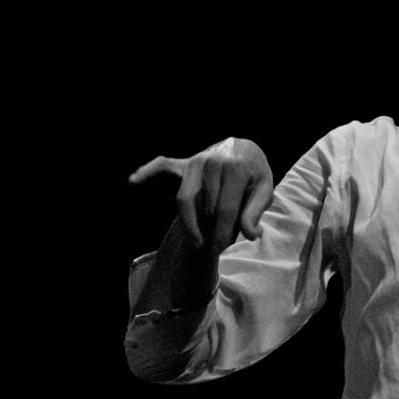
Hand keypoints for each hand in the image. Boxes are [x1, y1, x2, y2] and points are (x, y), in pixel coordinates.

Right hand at [128, 137, 273, 251]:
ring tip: (198, 241)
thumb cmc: (255, 174)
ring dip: (190, 222)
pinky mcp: (185, 162)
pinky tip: (134, 180)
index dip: (223, 233)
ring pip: (184, 199)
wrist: (245, 149)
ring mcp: (196, 161)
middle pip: (206, 208)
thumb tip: (251, 235)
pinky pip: (163, 165)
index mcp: (235, 168)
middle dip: (212, 229)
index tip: (223, 248)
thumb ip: (255, 212)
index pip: (224, 209)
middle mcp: (213, 161)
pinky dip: (148, 171)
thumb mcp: (264, 190)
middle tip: (221, 243)